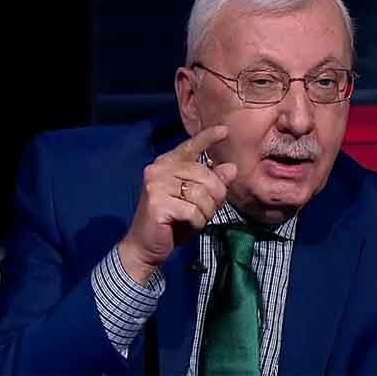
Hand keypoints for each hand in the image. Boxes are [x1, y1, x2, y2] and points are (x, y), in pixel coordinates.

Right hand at [118, 125, 236, 283]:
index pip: (190, 146)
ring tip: (196, 219)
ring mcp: (155, 185)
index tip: (225, 130)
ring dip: (206, 212)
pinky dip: (197, 222)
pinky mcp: (156, 203)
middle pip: (205, 175)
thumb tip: (231, 168)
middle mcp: (159, 169)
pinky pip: (192, 211)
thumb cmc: (172, 222)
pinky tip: (188, 225)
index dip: (208, 137)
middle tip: (208, 211)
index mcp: (167, 164)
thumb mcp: (198, 201)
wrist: (145, 246)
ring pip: (201, 194)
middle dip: (215, 196)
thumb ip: (213, 184)